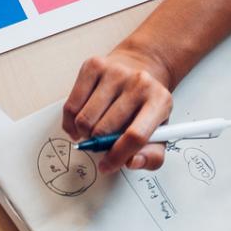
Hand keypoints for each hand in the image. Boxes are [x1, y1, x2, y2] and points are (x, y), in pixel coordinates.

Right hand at [65, 42, 174, 171]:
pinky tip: (80, 122)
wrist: (141, 65)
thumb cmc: (146, 104)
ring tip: (92, 131)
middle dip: (98, 144)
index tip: (107, 165)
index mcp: (160, 101)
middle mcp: (139, 83)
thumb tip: (132, 163)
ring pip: (84, 119)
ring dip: (83, 133)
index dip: (117, 156)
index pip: (135, 136)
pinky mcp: (93, 66)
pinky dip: (71, 122)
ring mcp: (115, 72)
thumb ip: (152, 155)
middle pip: (104, 129)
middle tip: (101, 144)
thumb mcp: (159, 131)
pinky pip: (71, 106)